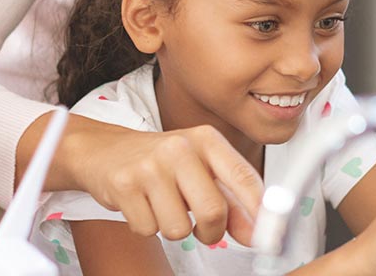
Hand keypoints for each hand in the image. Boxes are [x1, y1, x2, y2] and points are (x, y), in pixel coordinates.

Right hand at [58, 122, 261, 244]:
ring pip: (179, 229)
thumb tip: (257, 234)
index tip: (269, 236)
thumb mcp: (200, 171)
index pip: (244, 177)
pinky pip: (149, 230)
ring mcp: (150, 165)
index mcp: (207, 140)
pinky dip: (147, 226)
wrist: (105, 150)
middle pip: (213, 211)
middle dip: (211, 232)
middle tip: (203, 229)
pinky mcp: (124, 185)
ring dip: (173, 228)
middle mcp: (180, 147)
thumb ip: (231, 201)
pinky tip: (143, 204)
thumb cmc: (160, 163)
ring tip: (163, 206)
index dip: (261, 212)